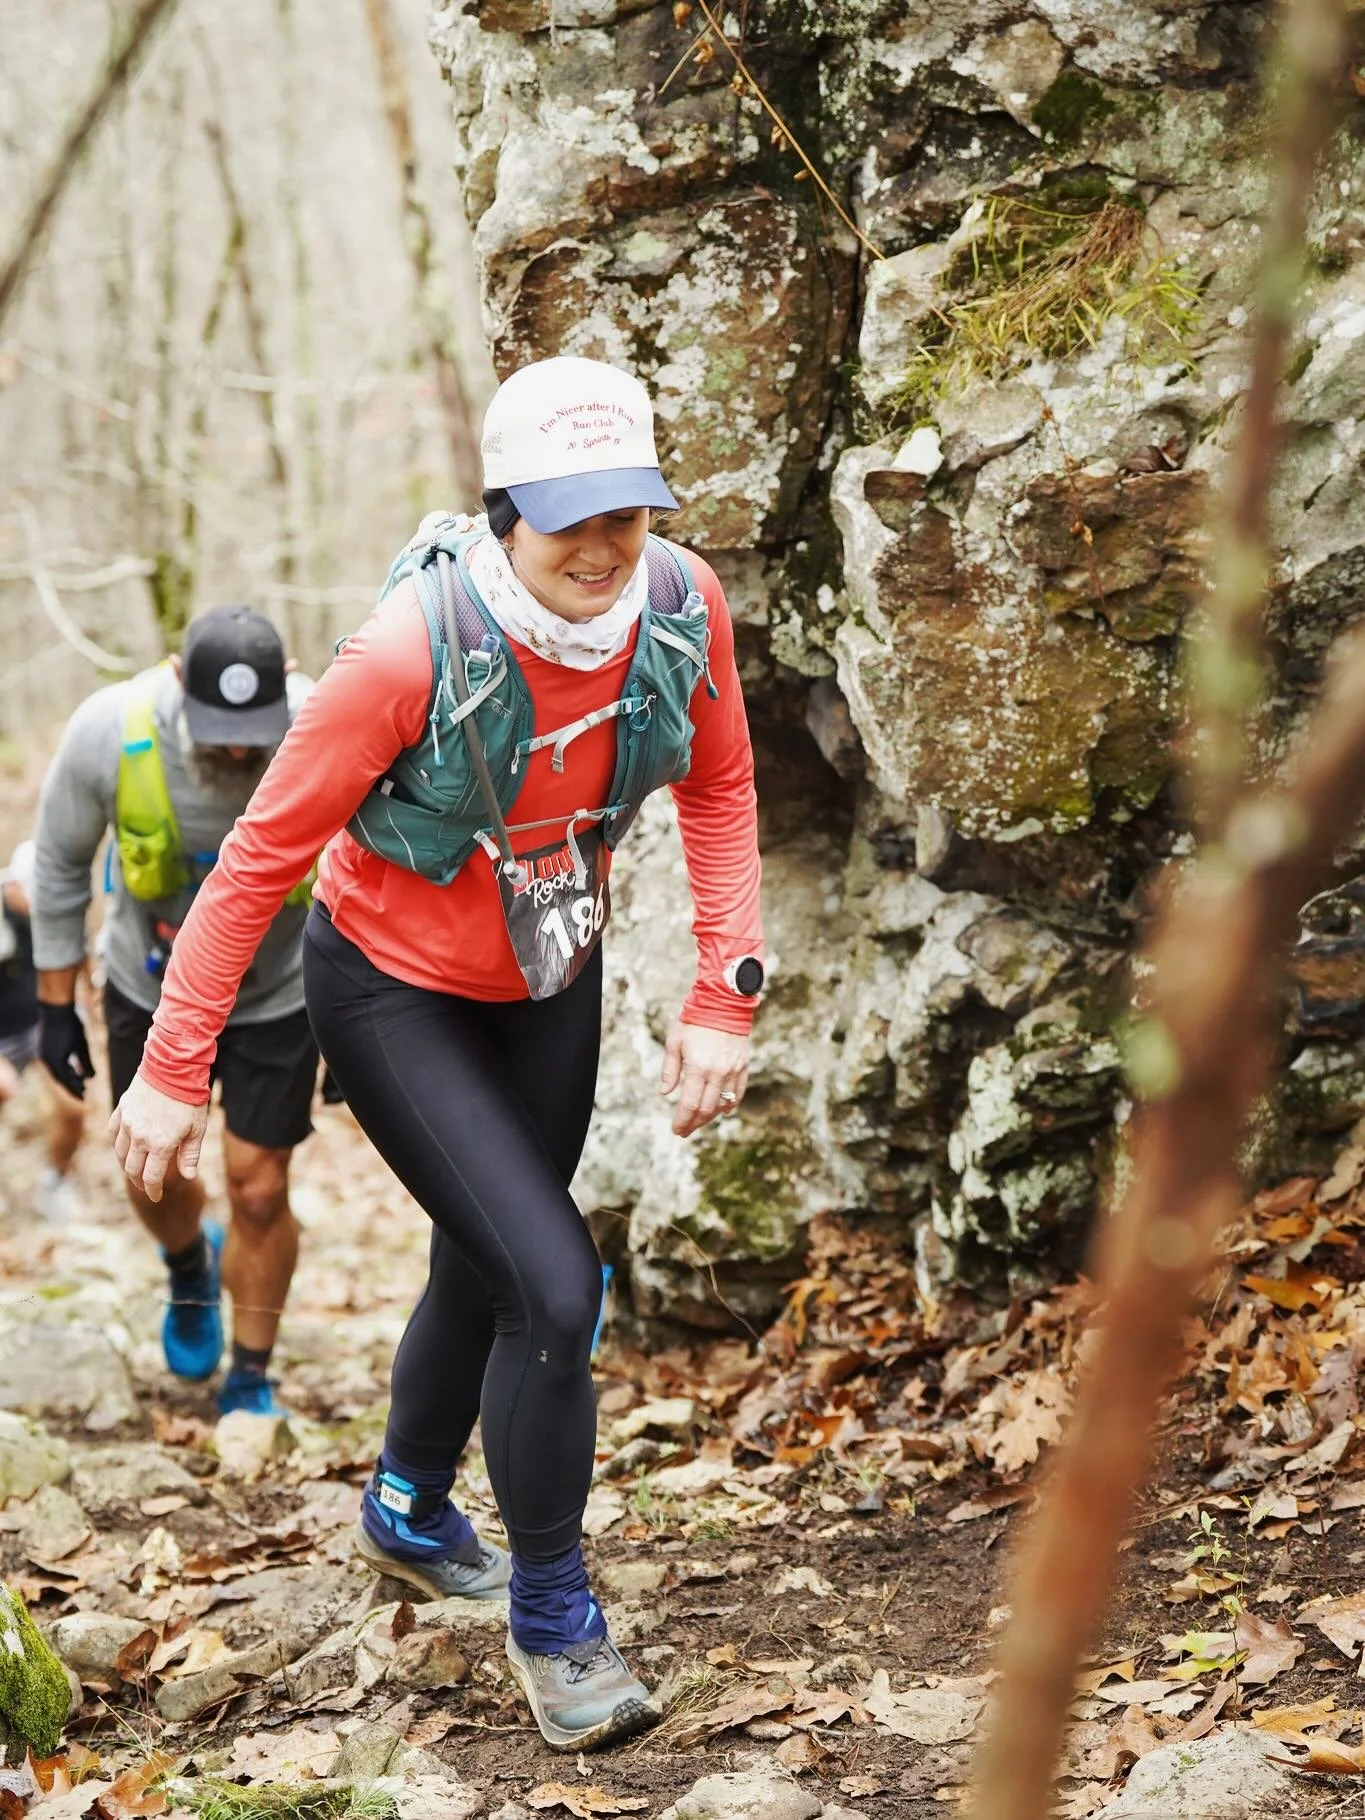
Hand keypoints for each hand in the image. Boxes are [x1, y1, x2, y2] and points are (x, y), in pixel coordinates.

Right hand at [38, 1002, 94, 1098]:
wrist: (55, 1009)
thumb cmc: (71, 1027)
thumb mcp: (82, 1046)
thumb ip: (87, 1063)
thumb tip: (93, 1078)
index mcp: (56, 1062)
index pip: (67, 1082)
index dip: (75, 1091)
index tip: (84, 1099)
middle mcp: (47, 1061)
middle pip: (60, 1079)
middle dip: (72, 1087)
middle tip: (83, 1094)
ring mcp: (44, 1055)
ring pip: (57, 1072)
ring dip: (68, 1078)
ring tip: (80, 1083)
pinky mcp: (45, 1049)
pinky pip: (54, 1065)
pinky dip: (64, 1070)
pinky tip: (73, 1070)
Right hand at [109, 1070, 208, 1202]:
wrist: (174, 1068)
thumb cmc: (190, 1099)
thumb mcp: (197, 1129)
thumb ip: (190, 1155)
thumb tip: (188, 1177)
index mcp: (161, 1145)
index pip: (151, 1178)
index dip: (153, 1191)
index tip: (156, 1197)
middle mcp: (140, 1137)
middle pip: (133, 1169)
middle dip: (139, 1182)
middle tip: (146, 1187)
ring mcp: (128, 1124)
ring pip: (120, 1153)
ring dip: (127, 1165)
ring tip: (135, 1170)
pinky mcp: (122, 1110)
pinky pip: (114, 1133)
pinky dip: (118, 1144)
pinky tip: (125, 1147)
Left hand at [660, 1021, 749, 1136]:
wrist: (723, 1003)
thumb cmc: (694, 1021)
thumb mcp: (674, 1042)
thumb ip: (670, 1070)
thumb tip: (665, 1093)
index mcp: (698, 1068)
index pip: (689, 1105)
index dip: (682, 1121)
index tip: (676, 1130)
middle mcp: (717, 1073)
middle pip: (706, 1109)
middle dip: (694, 1123)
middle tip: (685, 1131)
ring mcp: (732, 1070)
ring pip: (722, 1104)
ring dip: (710, 1117)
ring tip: (699, 1122)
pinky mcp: (743, 1066)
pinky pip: (738, 1092)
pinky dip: (730, 1105)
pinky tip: (722, 1111)